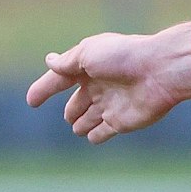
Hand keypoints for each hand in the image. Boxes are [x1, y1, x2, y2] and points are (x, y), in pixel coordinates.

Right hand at [26, 22, 190, 142]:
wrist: (159, 73)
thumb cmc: (122, 58)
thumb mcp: (87, 54)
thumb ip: (67, 62)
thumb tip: (49, 60)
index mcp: (89, 66)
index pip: (60, 79)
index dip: (44, 89)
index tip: (31, 101)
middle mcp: (100, 86)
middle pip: (79, 101)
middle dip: (73, 109)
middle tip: (68, 116)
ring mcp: (111, 105)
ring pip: (90, 118)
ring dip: (82, 123)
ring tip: (76, 127)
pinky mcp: (122, 122)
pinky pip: (104, 132)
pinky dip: (95, 135)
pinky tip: (91, 137)